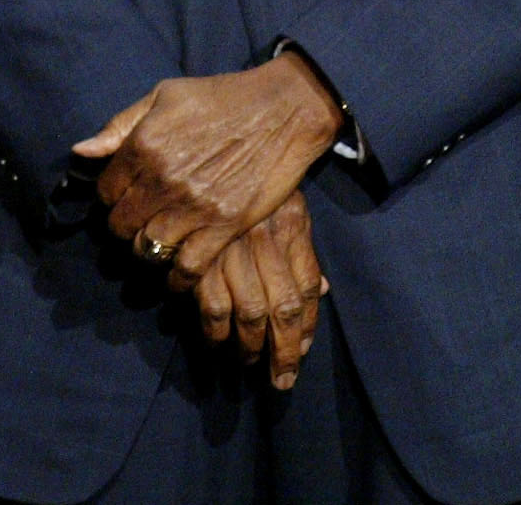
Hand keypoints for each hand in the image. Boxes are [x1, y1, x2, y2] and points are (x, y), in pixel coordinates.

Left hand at [73, 52, 342, 288]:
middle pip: (121, 225)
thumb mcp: (164, 94)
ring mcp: (193, 205)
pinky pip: (187, 267)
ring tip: (156, 244)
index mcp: (143, 144)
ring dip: (148, 251)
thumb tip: (80, 152)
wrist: (282, 110)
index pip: (104, 191)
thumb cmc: (221, 97)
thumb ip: (120, 125)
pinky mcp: (224, 225)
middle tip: (138, 224)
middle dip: (124, 227)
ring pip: (148, 249)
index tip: (123, 198)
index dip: (110, 197)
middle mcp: (162, 178)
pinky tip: (177, 273)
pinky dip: (177, 277)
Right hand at [192, 190, 328, 390]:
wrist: (222, 140)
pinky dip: (214, 329)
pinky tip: (216, 341)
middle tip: (281, 379)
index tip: (303, 351)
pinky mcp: (198, 251)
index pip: (306, 287)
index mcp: (291, 224)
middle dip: (283, 351)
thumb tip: (322, 293)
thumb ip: (303, 250)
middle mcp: (264, 238)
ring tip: (248, 363)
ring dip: (249, 346)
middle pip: (280, 308)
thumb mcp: (290, 204)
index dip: (307, 327)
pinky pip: (209, 303)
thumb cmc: (258, 176)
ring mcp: (230, 246)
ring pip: (247, 312)